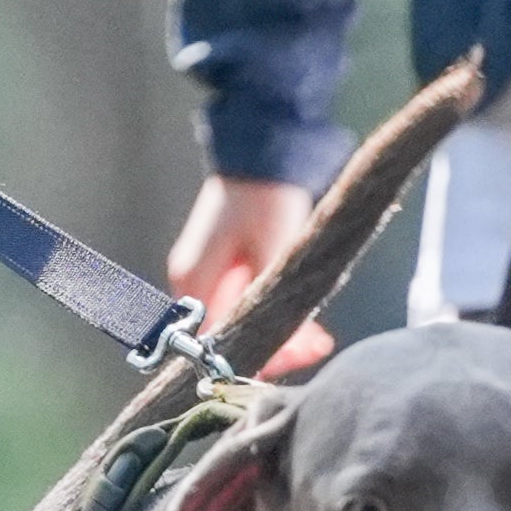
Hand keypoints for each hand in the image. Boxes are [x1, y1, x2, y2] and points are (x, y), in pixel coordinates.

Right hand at [168, 174, 330, 371]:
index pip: (219, 341)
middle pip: (229, 335)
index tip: (298, 358)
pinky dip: (271, 314)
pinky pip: (243, 304)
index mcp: (193, 281)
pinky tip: (306, 325)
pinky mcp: (221, 268)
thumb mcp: (277, 253)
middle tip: (316, 349)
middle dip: (274, 347)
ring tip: (319, 340)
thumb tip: (289, 345)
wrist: (261, 152)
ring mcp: (205, 276)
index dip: (260, 355)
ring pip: (240, 322)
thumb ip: (275, 302)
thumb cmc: (265, 197)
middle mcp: (192, 283)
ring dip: (278, 333)